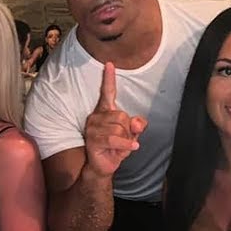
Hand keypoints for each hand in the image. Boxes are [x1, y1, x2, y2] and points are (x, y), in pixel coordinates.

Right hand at [82, 62, 146, 177]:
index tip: (109, 64)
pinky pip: (115, 139)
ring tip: (121, 146)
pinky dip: (126, 145)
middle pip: (122, 115)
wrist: (102, 166)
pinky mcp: (93, 140)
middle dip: (129, 130)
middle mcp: (96, 117)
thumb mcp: (131, 135)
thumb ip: (137, 125)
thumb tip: (138, 123)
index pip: (107, 92)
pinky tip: (131, 148)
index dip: (109, 78)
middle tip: (125, 139)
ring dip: (126, 139)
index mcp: (105, 111)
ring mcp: (93, 128)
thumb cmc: (116, 147)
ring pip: (119, 127)